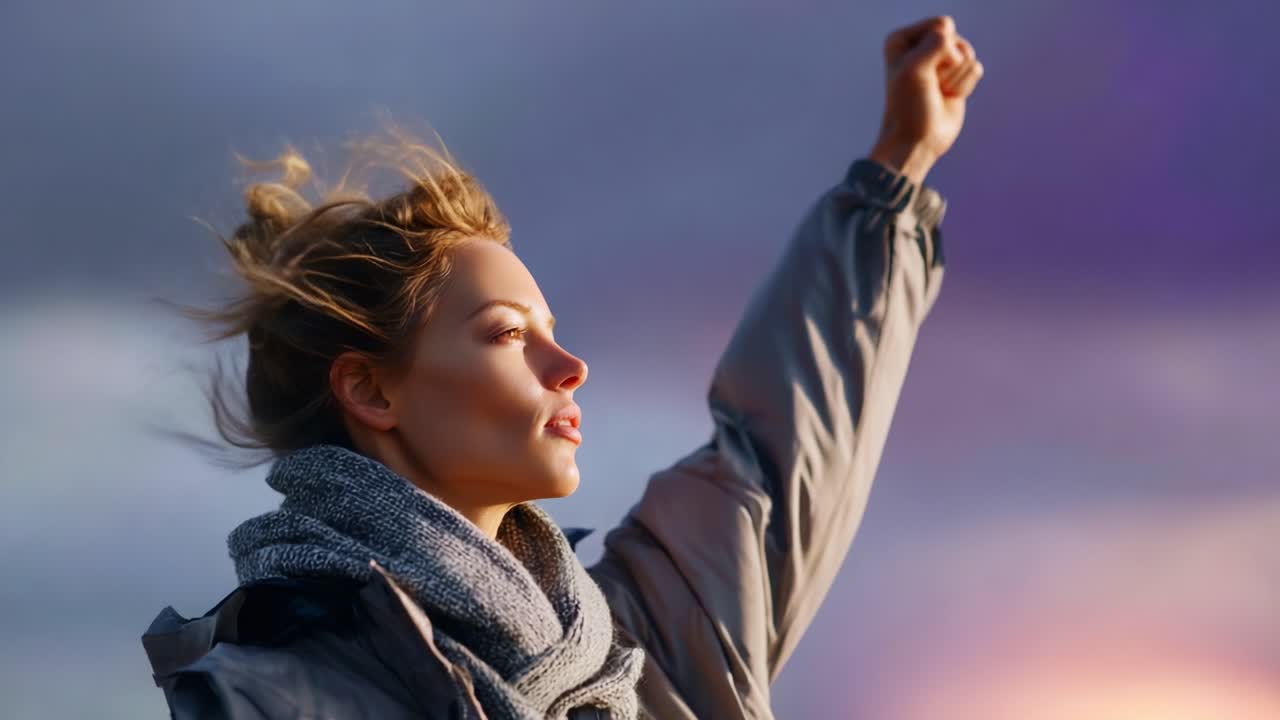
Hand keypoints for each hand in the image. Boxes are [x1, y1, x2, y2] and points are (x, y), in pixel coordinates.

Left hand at [869, 16, 983, 185]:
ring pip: (968, 53)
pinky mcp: (956, 75)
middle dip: (947, 67)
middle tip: (929, 86)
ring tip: (937, 92)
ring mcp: (940, 61)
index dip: (937, 51)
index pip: (941, 25)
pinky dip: (964, 86)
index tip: (918, 74)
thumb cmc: (909, 107)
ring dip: (955, 79)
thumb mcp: (915, 68)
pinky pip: (976, 68)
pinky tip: (948, 97)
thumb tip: (958, 45)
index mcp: (902, 40)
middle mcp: (920, 46)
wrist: (917, 141)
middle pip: (956, 39)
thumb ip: (936, 42)